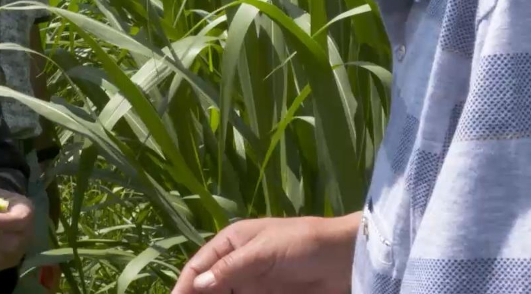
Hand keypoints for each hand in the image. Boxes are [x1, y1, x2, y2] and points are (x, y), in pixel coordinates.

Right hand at [172, 214, 359, 293]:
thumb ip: (231, 269)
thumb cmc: (303, 244)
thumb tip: (198, 285)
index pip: (198, 266)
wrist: (346, 259)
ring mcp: (251, 284)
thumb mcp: (264, 251)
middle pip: (206, 288)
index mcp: (231, 242)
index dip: (184, 287)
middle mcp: (236, 264)